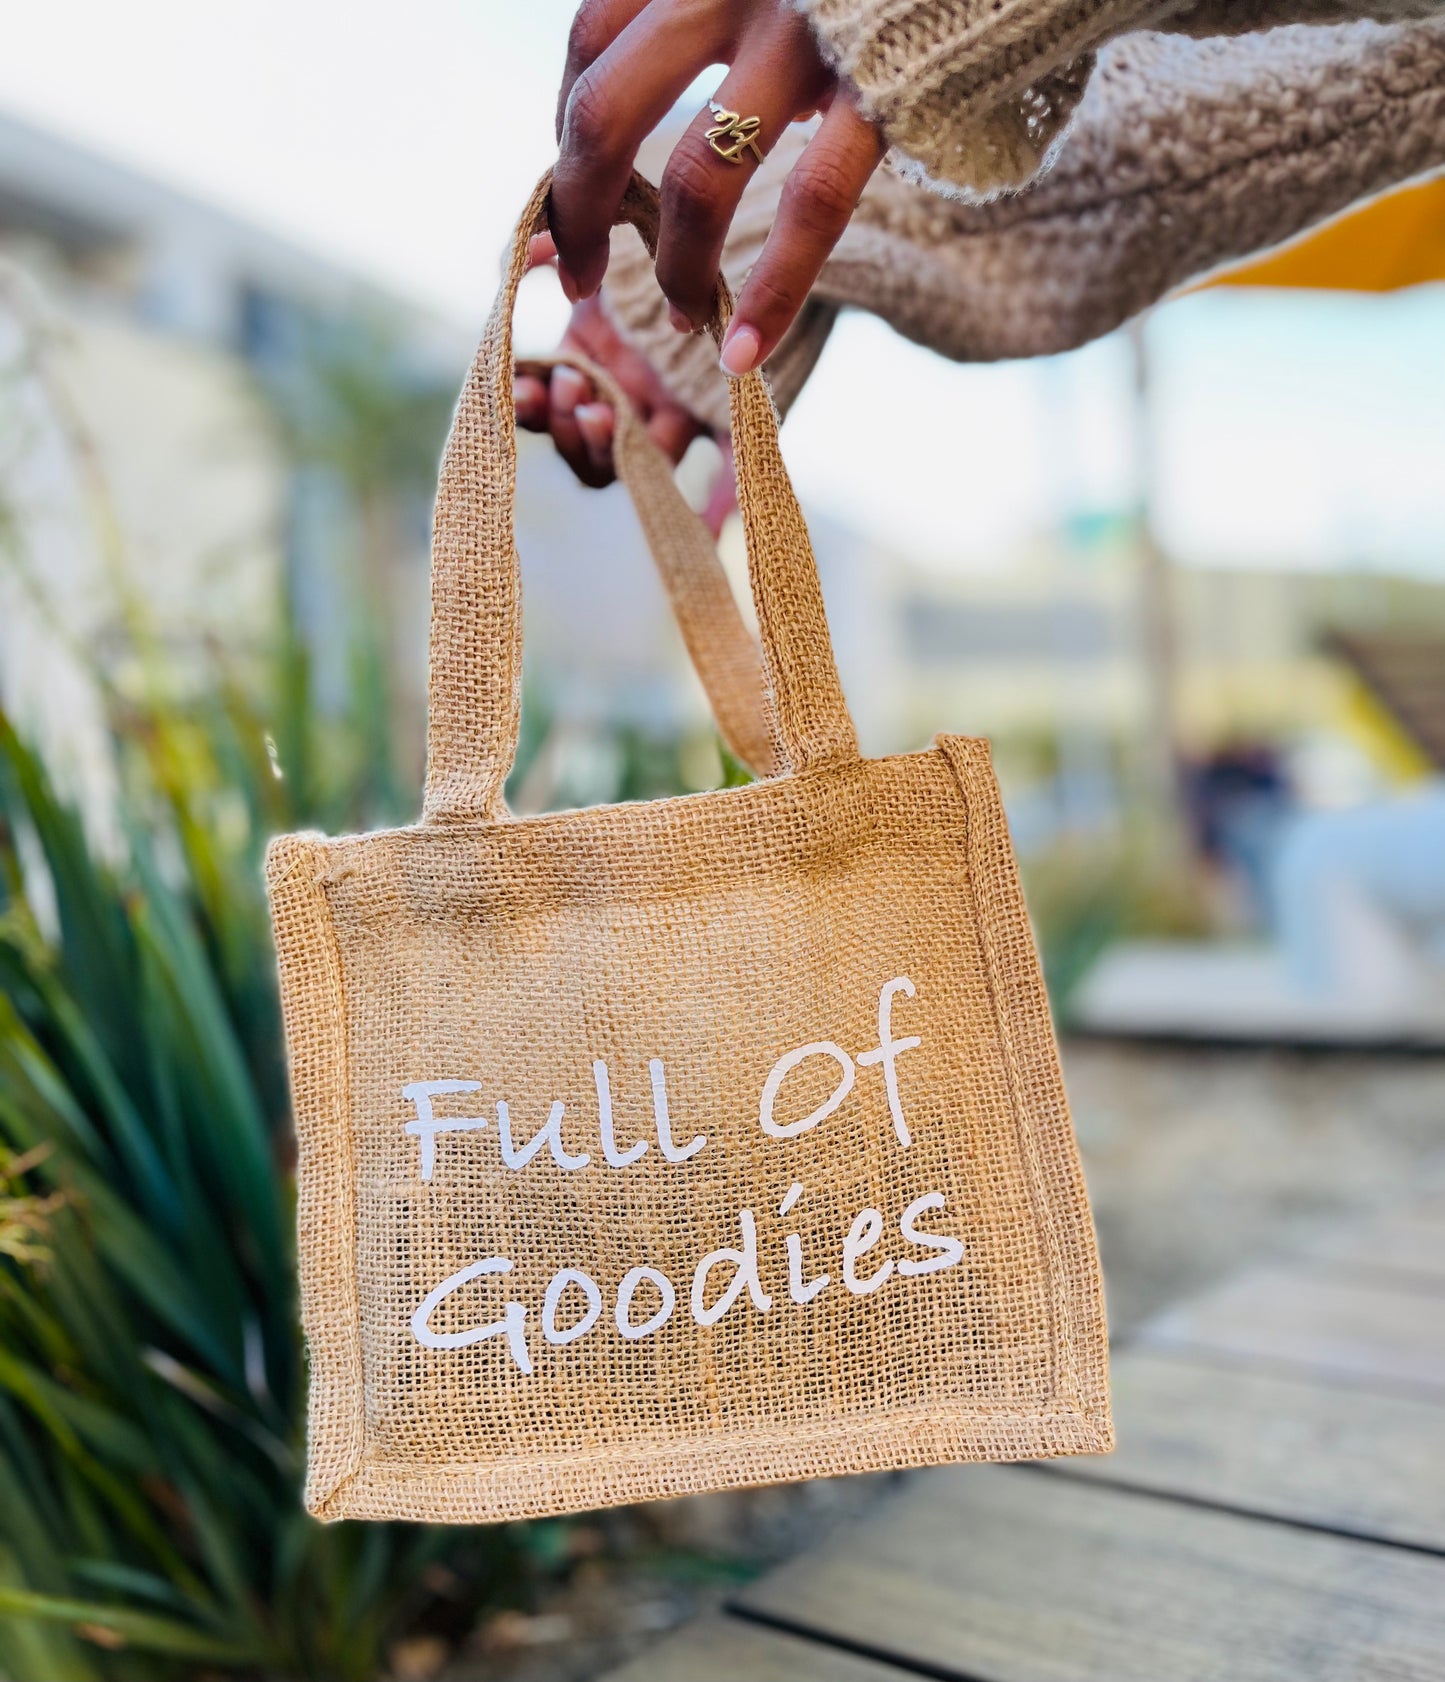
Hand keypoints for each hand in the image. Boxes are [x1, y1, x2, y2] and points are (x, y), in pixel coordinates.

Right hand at [514, 237, 736, 531]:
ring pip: (640, 462)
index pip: (553, 408)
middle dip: (571, 426)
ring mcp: (678, 411)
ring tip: (605, 411)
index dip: (536, 406)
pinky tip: (706, 528)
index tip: (531, 384)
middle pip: (591, 447)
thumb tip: (519, 253)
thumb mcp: (601, 224)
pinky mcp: (732, 416)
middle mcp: (632, 394)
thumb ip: (554, 238)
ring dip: (613, 449)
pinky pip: (726, 472)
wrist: (745, 209)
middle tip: (576, 389)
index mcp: (596, 360)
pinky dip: (716, 508)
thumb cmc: (666, 220)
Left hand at [551, 0, 884, 377]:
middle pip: (605, 111)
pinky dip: (772, 292)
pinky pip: (810, 206)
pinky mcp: (878, 93)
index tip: (563, 202)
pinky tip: (746, 349)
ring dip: (672, 266)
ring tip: (680, 320)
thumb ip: (709, 15)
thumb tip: (631, 115)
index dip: (561, 136)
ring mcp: (804, 38)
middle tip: (577, 278)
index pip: (589, 44)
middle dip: (579, 213)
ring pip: (695, 175)